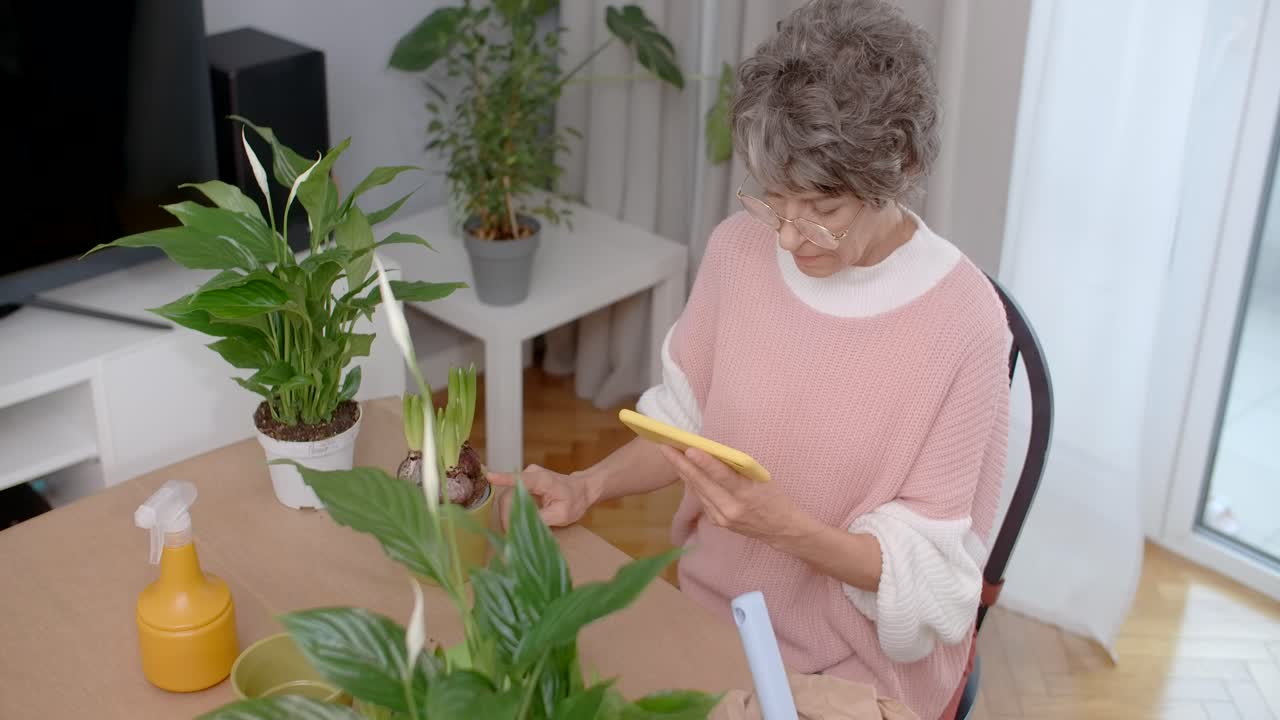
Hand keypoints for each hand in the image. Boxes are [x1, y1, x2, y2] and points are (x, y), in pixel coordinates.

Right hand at [487, 464, 594, 530]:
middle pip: (509, 495)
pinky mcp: (523, 484)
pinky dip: (511, 512)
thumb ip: (542, 518)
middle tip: (512, 535)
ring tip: (515, 530)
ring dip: (508, 515)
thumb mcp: (562, 514)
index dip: (504, 479)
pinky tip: (516, 523)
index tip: (490, 477)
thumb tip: (522, 525)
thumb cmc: (575, 501)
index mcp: (542, 479)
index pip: (520, 479)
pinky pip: (511, 498)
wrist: (581, 490)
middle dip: (507, 516)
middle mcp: (531, 474)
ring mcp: (525, 478)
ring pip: (508, 498)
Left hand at [658, 446, 812, 544]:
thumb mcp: (761, 478)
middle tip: (665, 447)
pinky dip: (694, 484)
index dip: (704, 462)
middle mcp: (731, 508)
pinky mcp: (717, 522)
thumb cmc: (774, 497)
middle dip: (681, 464)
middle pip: (702, 483)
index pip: (722, 476)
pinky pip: (702, 499)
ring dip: (683, 472)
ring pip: (698, 491)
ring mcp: (722, 518)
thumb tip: (712, 453)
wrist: (782, 529)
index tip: (688, 449)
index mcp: (746, 494)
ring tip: (670, 454)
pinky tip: (685, 471)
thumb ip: (738, 469)